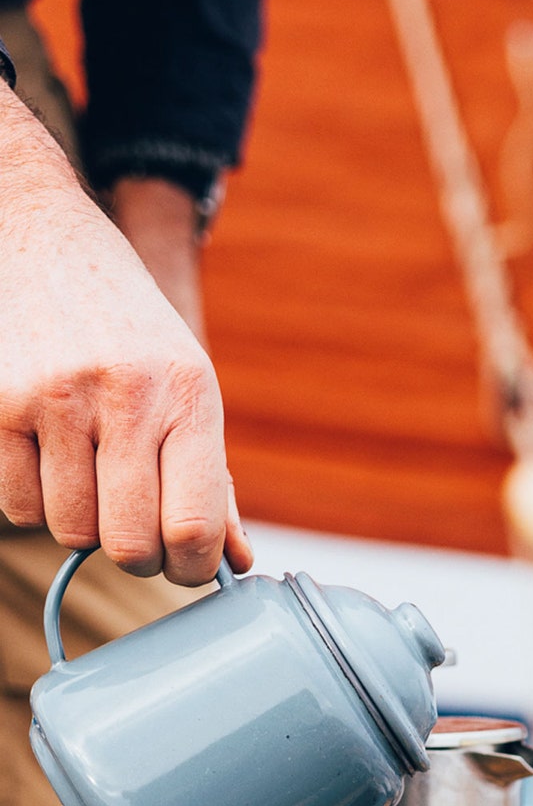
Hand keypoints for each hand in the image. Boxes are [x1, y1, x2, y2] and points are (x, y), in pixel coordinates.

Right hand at [0, 90, 249, 584]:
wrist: (47, 237)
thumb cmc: (131, 331)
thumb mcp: (188, 388)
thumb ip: (212, 479)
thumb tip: (236, 562)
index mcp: (190, 395)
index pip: (194, 528)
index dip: (191, 569)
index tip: (184, 562)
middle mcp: (127, 394)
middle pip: (130, 546)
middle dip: (137, 555)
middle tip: (135, 527)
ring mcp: (58, 398)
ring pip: (72, 531)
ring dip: (83, 524)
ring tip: (91, 477)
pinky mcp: (0, 404)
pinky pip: (20, 507)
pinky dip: (36, 502)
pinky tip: (51, 460)